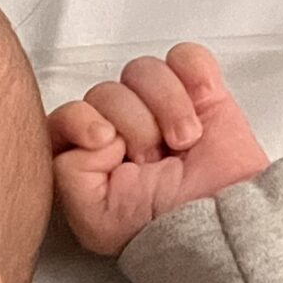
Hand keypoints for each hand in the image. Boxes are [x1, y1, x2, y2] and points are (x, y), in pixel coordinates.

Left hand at [49, 44, 268, 256]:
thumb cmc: (160, 226)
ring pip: (142, 71)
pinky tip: (202, 107)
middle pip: (105, 91)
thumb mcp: (95, 219)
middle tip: (152, 159)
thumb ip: (68, 173)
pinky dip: (194, 76)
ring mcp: (156, 107)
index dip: (80, 120)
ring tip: (183, 142)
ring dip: (166, 106)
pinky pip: (185, 57)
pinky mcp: (198, 92)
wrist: (218, 221)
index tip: (106, 142)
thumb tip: (93, 131)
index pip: (64, 115)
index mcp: (86, 155)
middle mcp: (117, 127)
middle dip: (133, 126)